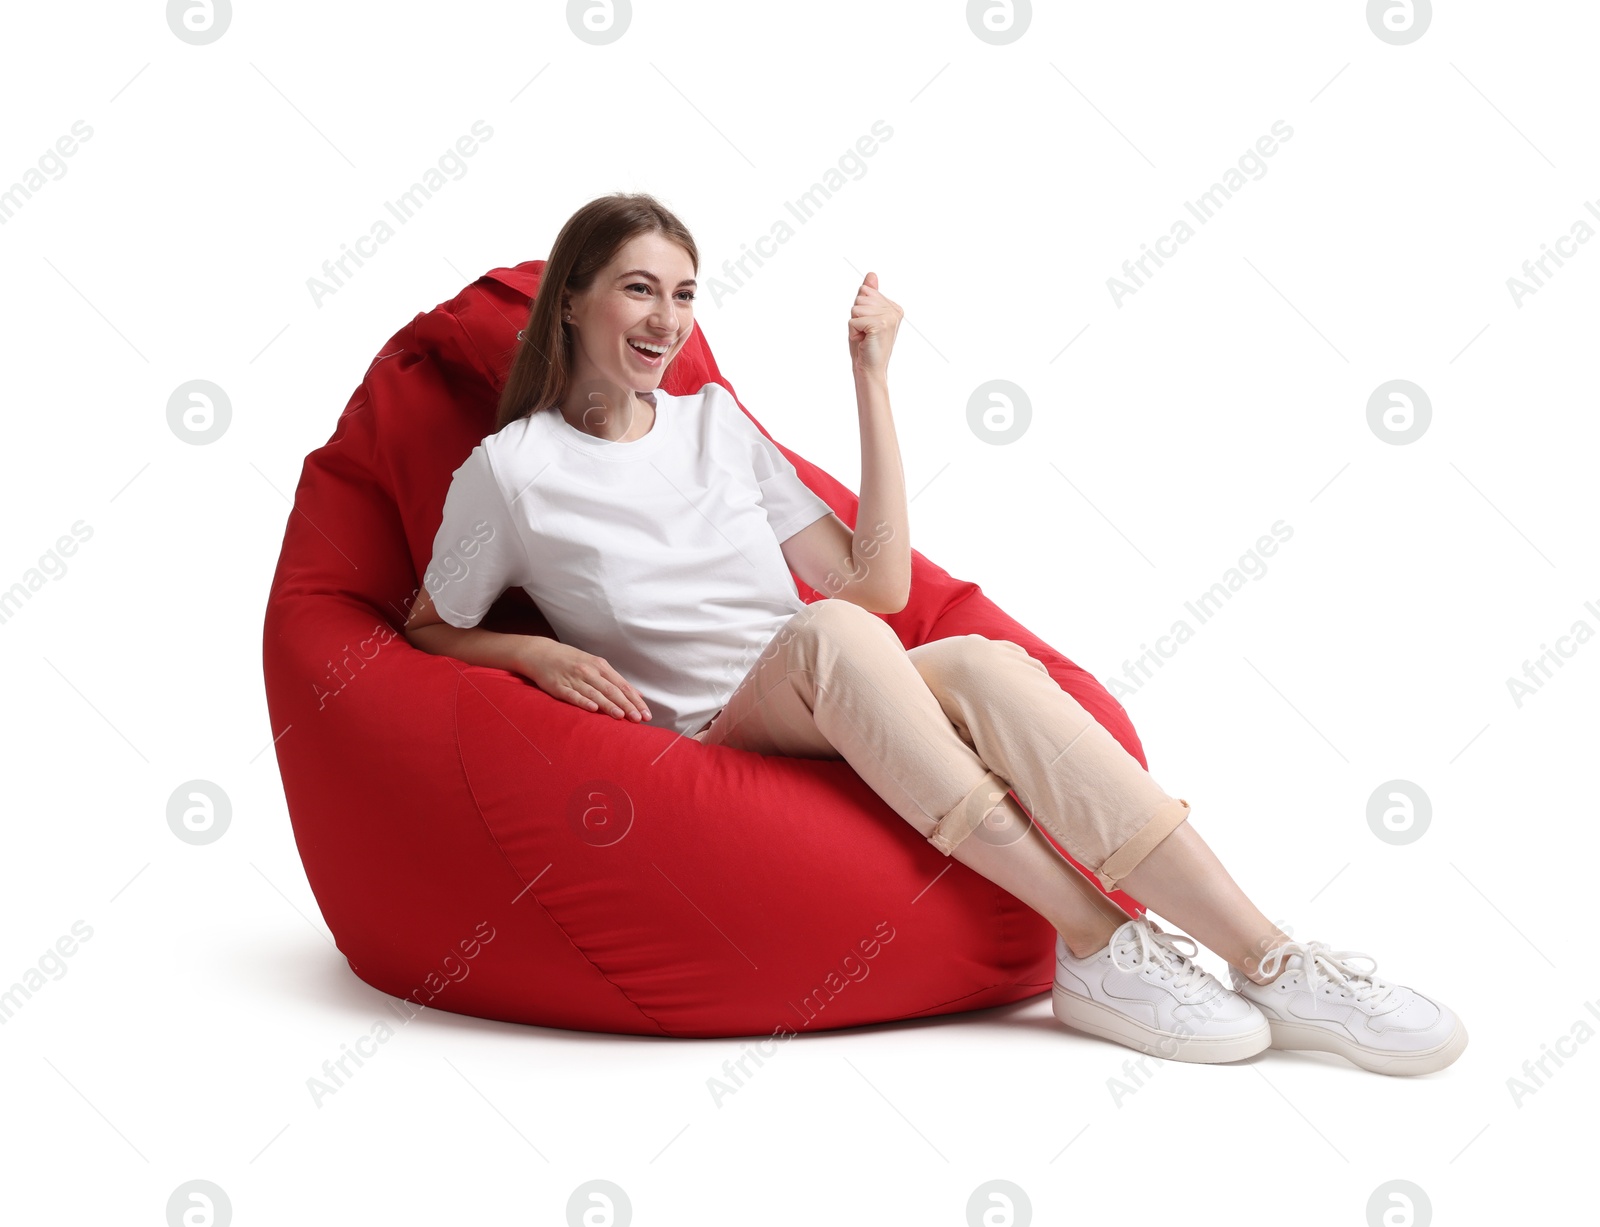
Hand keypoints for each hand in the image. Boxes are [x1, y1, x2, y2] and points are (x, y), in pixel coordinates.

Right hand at [520, 638, 651, 721]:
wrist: (541, 653)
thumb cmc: (572, 661)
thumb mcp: (595, 665)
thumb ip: (614, 680)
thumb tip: (636, 695)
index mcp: (600, 666)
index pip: (622, 685)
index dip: (635, 700)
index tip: (646, 714)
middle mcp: (589, 671)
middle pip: (612, 690)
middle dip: (626, 705)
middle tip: (639, 719)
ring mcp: (574, 679)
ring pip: (595, 694)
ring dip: (609, 705)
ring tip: (621, 716)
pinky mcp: (559, 687)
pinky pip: (573, 695)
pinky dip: (583, 702)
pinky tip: (593, 709)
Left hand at [846, 271, 903, 376]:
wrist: (870, 369)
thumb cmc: (866, 345)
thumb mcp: (865, 316)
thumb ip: (870, 295)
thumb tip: (871, 275)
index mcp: (894, 307)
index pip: (866, 291)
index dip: (860, 309)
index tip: (868, 325)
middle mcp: (894, 310)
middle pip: (861, 297)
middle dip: (857, 316)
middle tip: (865, 333)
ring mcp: (889, 317)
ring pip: (856, 307)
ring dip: (855, 324)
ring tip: (864, 337)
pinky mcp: (880, 324)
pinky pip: (854, 319)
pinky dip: (853, 331)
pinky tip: (863, 340)